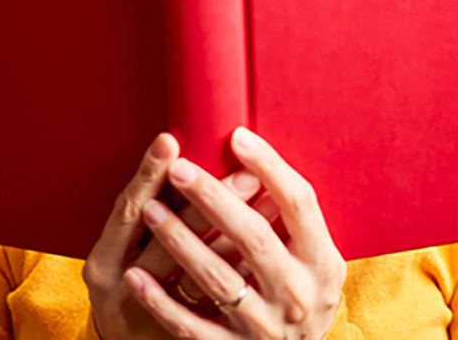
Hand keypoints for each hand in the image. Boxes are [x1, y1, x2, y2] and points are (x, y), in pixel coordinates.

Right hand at [84, 133, 263, 339]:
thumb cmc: (128, 295)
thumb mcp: (121, 258)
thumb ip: (145, 218)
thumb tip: (185, 166)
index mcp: (101, 264)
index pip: (125, 212)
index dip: (147, 176)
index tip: (171, 141)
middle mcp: (120, 293)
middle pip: (166, 241)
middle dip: (208, 201)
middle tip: (244, 169)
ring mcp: (150, 321)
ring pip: (196, 274)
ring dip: (235, 233)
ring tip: (264, 201)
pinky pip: (217, 306)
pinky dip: (240, 273)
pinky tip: (262, 248)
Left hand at [123, 127, 346, 339]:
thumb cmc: (301, 291)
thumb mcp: (313, 257)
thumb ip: (293, 217)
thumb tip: (256, 157)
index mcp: (322, 262)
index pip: (299, 204)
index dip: (270, 168)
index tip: (237, 137)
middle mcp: (297, 294)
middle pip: (254, 238)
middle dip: (213, 200)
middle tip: (178, 169)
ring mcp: (264, 326)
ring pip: (218, 280)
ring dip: (181, 242)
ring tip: (150, 209)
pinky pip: (191, 326)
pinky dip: (161, 302)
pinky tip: (135, 276)